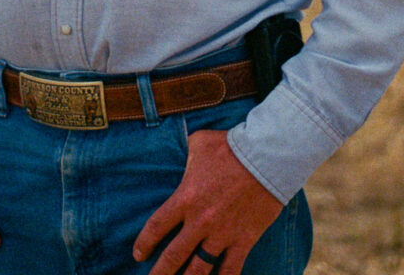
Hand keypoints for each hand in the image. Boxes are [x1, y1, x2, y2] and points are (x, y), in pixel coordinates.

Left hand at [132, 129, 282, 274]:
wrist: (265, 156)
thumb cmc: (229, 147)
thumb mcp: (199, 143)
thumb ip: (187, 153)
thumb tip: (183, 153)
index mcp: (186, 198)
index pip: (157, 226)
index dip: (144, 243)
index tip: (138, 255)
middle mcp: (200, 221)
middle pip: (173, 256)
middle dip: (160, 274)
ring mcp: (222, 234)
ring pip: (199, 270)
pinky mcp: (244, 240)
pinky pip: (230, 271)